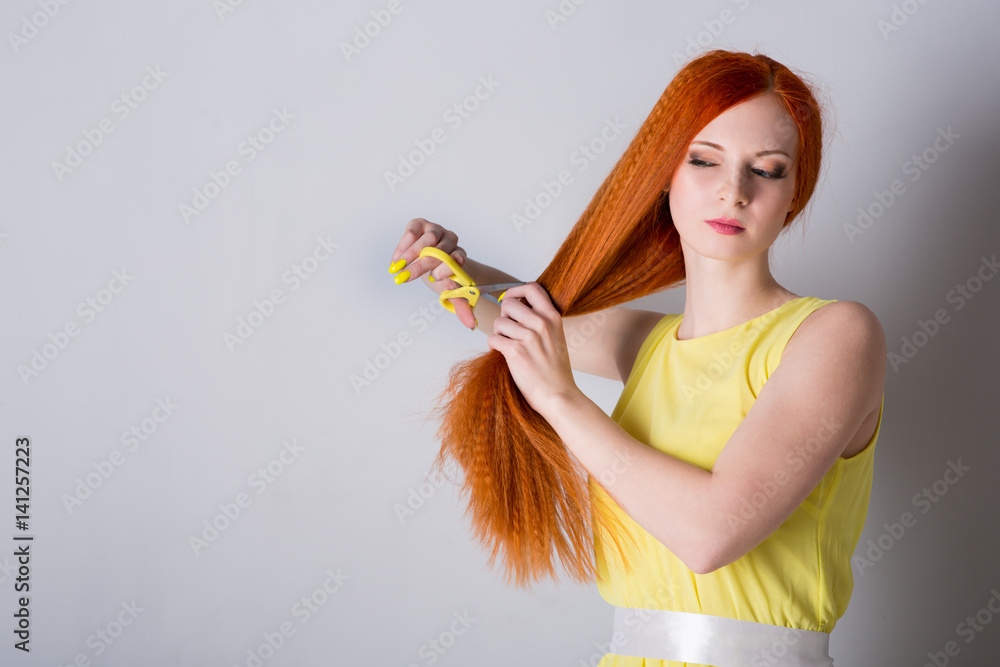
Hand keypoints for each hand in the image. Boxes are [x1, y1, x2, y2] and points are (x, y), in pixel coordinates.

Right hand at [390, 218, 475, 329]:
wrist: (427, 259)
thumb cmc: (438, 275)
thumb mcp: (448, 290)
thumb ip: (459, 305)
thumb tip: (470, 325)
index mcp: (460, 255)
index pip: (459, 259)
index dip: (447, 269)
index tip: (435, 280)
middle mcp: (450, 240)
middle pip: (440, 251)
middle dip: (421, 266)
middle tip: (404, 278)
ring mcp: (435, 230)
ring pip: (427, 240)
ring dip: (410, 254)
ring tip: (397, 268)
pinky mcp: (420, 224)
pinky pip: (413, 231)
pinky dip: (403, 244)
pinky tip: (396, 258)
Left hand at [486, 282, 580, 415]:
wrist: (559, 396)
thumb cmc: (555, 370)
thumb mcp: (556, 337)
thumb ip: (541, 320)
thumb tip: (517, 307)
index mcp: (553, 317)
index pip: (532, 287)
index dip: (516, 291)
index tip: (511, 300)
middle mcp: (541, 323)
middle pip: (508, 304)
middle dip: (504, 316)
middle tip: (508, 331)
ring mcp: (528, 337)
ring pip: (498, 322)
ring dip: (498, 334)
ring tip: (507, 345)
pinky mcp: (515, 352)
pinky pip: (492, 339)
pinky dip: (494, 346)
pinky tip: (502, 354)